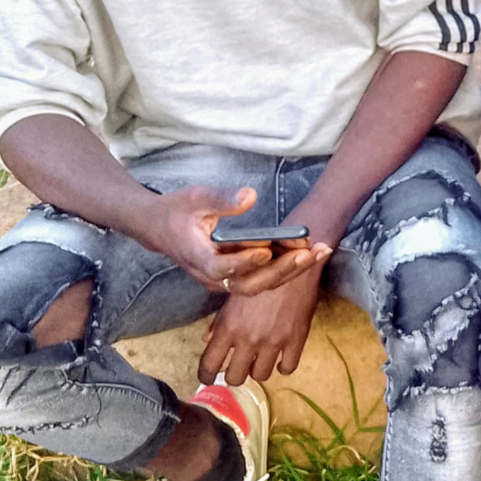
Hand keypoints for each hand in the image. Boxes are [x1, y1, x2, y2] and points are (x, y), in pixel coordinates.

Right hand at [141, 185, 328, 293]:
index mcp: (198, 258)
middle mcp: (212, 277)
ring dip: (292, 271)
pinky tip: (310, 251)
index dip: (244, 262)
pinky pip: (263, 278)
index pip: (221, 267)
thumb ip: (221, 199)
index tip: (266, 251)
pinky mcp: (236, 277)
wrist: (160, 229)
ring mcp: (225, 280)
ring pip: (261, 285)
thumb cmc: (177, 211)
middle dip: (281, 270)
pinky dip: (286, 267)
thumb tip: (251, 196)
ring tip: (320, 251)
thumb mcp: (194, 197)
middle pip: (249, 284)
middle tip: (309, 253)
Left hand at [199, 267, 321, 384]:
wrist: (292, 261)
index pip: (210, 365)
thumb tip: (207, 339)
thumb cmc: (258, 274)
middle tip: (238, 367)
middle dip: (235, 375)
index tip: (209, 378)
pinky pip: (287, 368)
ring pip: (261, 376)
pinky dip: (282, 366)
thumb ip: (219, 321)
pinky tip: (280, 357)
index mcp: (228, 327)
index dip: (206, 376)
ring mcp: (273, 341)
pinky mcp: (295, 340)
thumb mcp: (234, 295)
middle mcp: (248, 338)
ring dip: (259, 369)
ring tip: (260, 359)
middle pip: (236, 378)